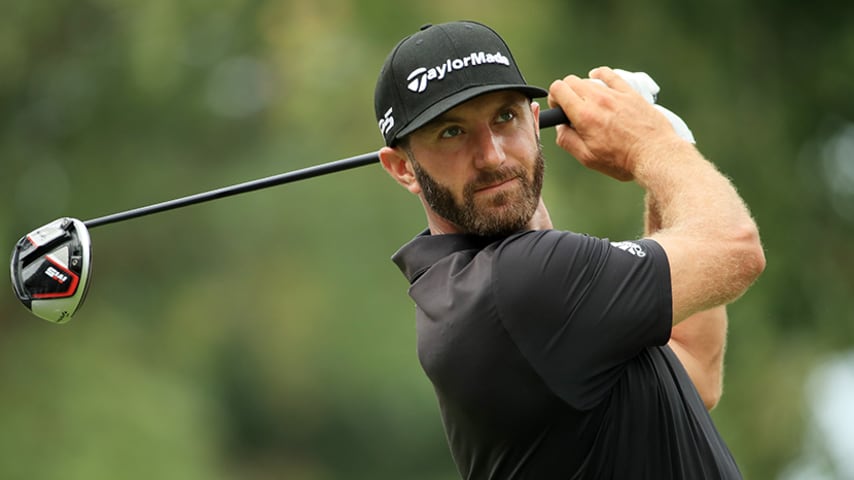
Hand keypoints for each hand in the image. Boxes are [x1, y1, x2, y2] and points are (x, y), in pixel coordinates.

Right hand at [548, 66, 681, 180]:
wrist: (655, 154)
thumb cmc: (622, 160)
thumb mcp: (588, 158)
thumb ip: (568, 141)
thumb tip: (560, 128)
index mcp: (584, 116)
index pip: (559, 89)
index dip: (554, 98)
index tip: (559, 110)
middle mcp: (598, 100)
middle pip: (571, 81)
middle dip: (566, 93)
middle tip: (571, 109)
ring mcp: (615, 94)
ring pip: (588, 80)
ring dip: (583, 89)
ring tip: (588, 104)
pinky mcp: (629, 93)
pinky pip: (610, 75)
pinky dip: (599, 75)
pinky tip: (597, 78)